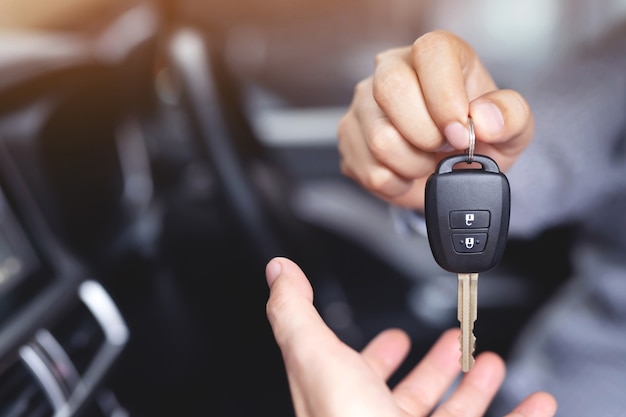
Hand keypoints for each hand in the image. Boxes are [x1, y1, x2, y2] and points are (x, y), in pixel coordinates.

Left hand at [265, 257, 556, 416]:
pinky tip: (538, 404)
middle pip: (409, 393)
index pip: (357, 370)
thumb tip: (278, 272)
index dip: (376, 352)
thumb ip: (296, 314)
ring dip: (473, 387)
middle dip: (433, 366)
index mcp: (345, 398)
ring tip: (490, 363)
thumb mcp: (317, 359)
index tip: (396, 338)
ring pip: (451, 414)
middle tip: (451, 343)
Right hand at [337, 30, 533, 209]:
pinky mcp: (349, 138)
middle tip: (445, 148)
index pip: (430, 53)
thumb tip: (484, 118)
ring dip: (414, 165)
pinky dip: (397, 183)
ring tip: (428, 161)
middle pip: (391, 89)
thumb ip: (510, 116)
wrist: (451, 171)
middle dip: (426, 134)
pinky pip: (370, 169)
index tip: (460, 132)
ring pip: (380, 139)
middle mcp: (392, 70)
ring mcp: (364, 104)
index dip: (445, 96)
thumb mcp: (513, 129)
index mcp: (436, 55)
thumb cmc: (480, 139)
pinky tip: (407, 172)